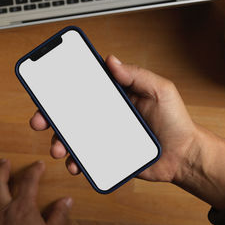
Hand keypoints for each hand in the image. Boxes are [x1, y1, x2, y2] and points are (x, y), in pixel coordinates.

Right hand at [29, 55, 224, 208]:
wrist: (184, 157)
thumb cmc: (176, 122)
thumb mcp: (161, 91)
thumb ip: (137, 76)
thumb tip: (111, 60)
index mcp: (117, 97)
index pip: (85, 88)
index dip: (63, 88)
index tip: (46, 90)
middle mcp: (108, 115)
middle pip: (72, 114)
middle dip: (50, 117)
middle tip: (39, 122)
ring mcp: (106, 137)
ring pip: (74, 138)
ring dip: (60, 142)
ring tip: (58, 148)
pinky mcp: (109, 157)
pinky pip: (87, 159)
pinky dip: (76, 162)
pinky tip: (75, 165)